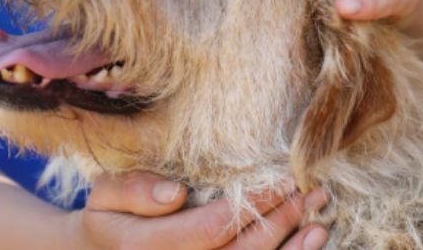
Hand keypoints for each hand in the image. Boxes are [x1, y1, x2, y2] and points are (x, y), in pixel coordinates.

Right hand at [70, 172, 328, 249]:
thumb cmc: (107, 219)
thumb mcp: (104, 196)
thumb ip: (134, 190)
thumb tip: (174, 194)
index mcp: (148, 247)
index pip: (214, 227)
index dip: (254, 205)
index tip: (284, 179)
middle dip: (282, 222)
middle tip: (313, 193)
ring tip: (318, 224)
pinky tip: (305, 245)